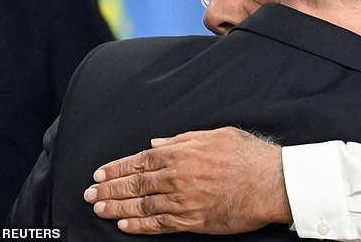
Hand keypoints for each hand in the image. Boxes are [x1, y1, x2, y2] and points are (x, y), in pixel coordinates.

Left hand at [83, 126, 291, 234]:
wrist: (270, 182)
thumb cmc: (247, 155)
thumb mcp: (215, 135)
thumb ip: (181, 139)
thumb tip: (156, 144)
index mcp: (180, 153)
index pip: (139, 160)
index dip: (117, 168)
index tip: (100, 173)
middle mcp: (176, 177)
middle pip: (134, 184)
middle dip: (109, 189)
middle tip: (90, 193)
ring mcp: (182, 201)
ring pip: (141, 206)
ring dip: (117, 208)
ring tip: (99, 209)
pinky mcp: (192, 221)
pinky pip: (159, 225)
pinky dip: (139, 226)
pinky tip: (124, 226)